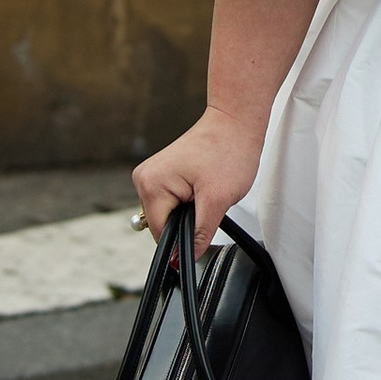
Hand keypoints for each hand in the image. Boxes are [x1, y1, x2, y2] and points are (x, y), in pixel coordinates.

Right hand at [133, 110, 265, 255]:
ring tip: (207, 190)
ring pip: (169, 215)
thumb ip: (199, 233)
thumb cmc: (228, 149)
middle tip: (209, 201)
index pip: (160, 233)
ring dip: (189, 212)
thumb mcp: (217, 200)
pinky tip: (202, 187)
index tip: (203, 233)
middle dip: (187, 222)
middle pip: (162, 225)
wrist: (235, 122)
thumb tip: (186, 257)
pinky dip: (189, 202)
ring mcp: (152, 175)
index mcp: (151, 184)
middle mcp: (145, 178)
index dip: (182, 241)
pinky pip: (172, 203)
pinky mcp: (163, 174)